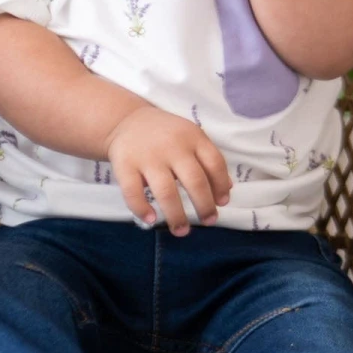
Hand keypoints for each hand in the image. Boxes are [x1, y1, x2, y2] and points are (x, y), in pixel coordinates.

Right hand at [105, 107, 231, 235]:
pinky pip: (133, 191)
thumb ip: (208, 159)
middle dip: (205, 205)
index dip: (221, 185)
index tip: (222, 203)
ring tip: (182, 231)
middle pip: (194, 180)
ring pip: (166, 190)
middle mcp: (172, 147)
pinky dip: (141, 208)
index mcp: (192, 137)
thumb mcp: (190, 137)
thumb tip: (227, 189)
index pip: (214, 163)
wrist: (126, 121)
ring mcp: (148, 156)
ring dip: (176, 215)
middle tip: (209, 221)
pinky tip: (151, 219)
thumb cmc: (165, 134)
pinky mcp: (125, 165)